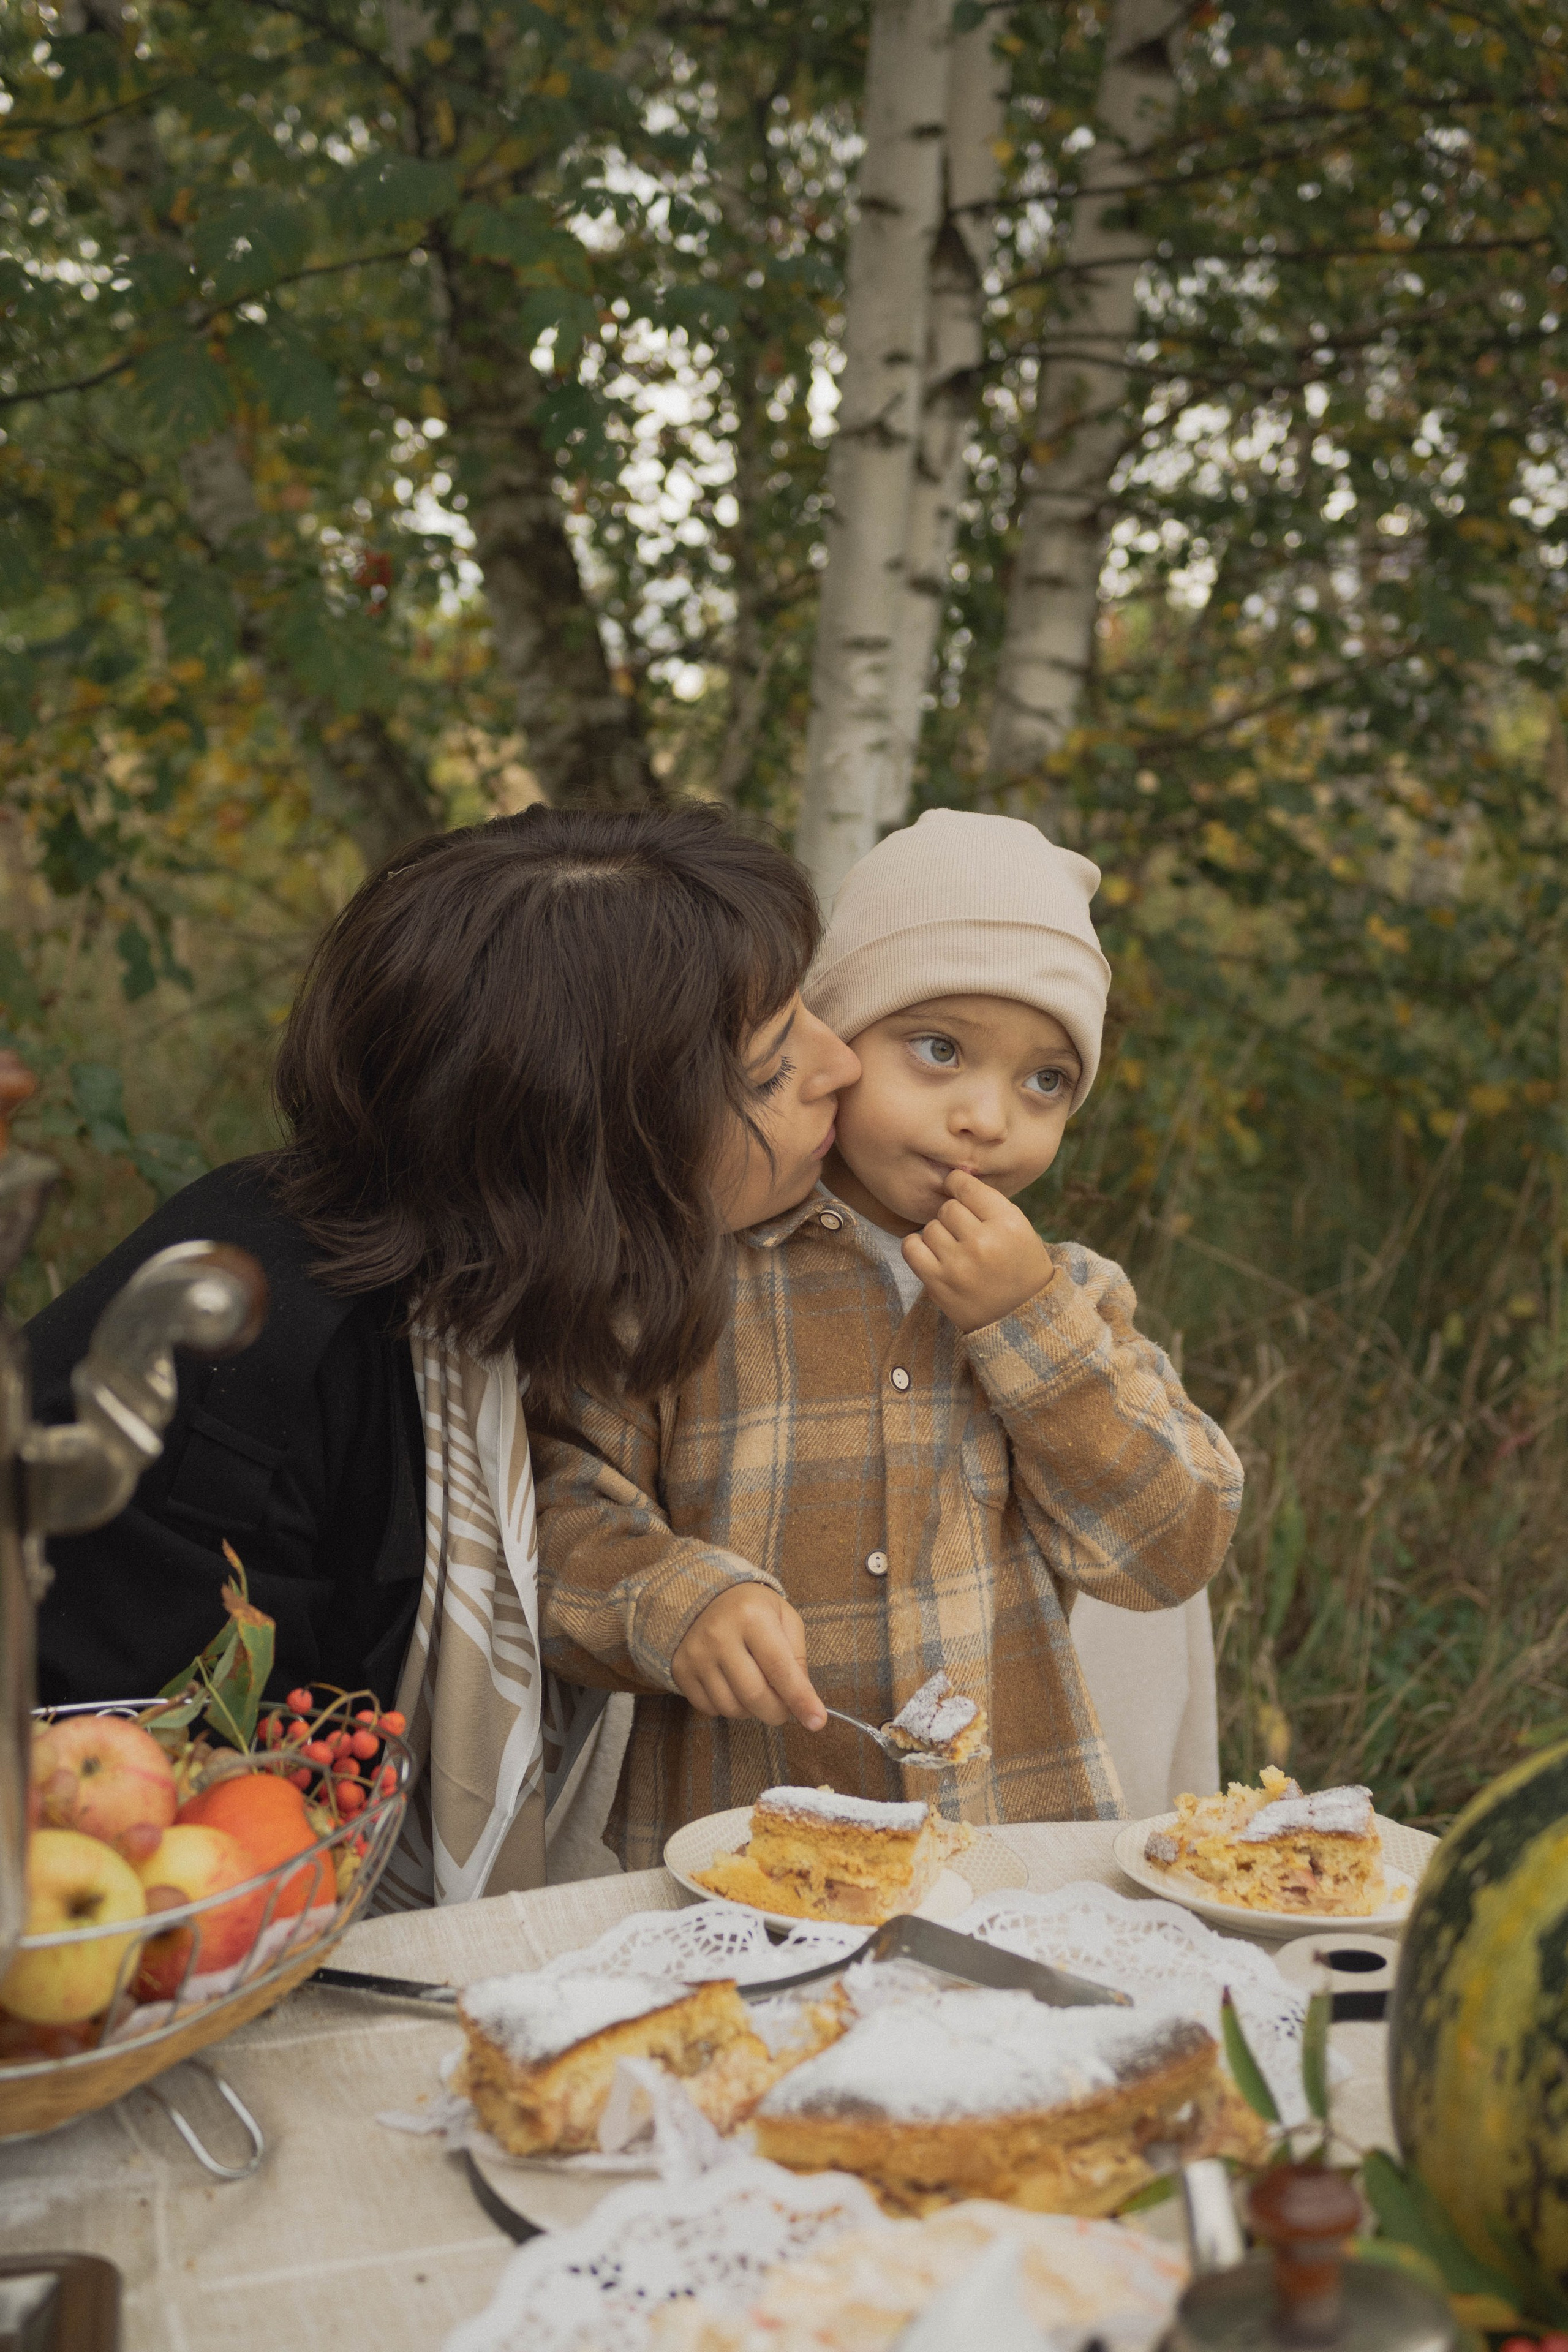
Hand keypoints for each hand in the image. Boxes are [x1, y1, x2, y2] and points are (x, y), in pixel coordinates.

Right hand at [672, 1585, 826, 1730]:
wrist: (705, 1595)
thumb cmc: (754, 1609)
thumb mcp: (784, 1619)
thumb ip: (798, 1658)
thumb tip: (803, 1702)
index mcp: (752, 1616)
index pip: (780, 1668)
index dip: (800, 1699)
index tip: (817, 1722)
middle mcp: (719, 1635)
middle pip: (755, 1695)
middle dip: (777, 1712)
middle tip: (785, 1709)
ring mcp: (697, 1654)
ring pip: (732, 1708)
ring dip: (752, 1710)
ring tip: (757, 1689)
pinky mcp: (681, 1670)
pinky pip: (710, 1709)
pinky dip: (729, 1707)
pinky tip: (733, 1686)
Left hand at [903, 1168, 1054, 1333]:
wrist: (1021, 1317)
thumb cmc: (1019, 1265)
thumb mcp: (1019, 1228)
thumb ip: (988, 1202)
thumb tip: (953, 1173)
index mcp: (1008, 1223)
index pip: (966, 1186)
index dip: (959, 1185)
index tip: (958, 1191)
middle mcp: (983, 1242)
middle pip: (948, 1207)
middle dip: (955, 1218)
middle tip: (967, 1235)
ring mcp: (958, 1264)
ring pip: (930, 1227)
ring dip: (940, 1236)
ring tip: (957, 1250)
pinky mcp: (938, 1283)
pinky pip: (911, 1247)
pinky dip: (918, 1247)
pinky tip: (934, 1254)